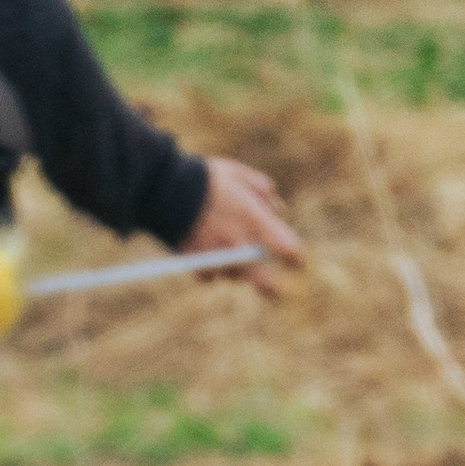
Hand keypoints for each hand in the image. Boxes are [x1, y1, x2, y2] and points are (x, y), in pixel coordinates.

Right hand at [184, 157, 302, 293]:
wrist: (167, 191)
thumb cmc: (206, 179)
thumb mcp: (240, 175)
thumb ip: (264, 193)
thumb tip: (278, 210)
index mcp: (255, 221)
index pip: (287, 249)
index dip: (295, 258)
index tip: (297, 262)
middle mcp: (240, 246)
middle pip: (265, 281)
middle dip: (272, 287)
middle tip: (275, 290)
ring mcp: (219, 260)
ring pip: (235, 275)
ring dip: (236, 267)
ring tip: (225, 245)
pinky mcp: (198, 268)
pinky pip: (211, 275)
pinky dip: (211, 268)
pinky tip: (205, 251)